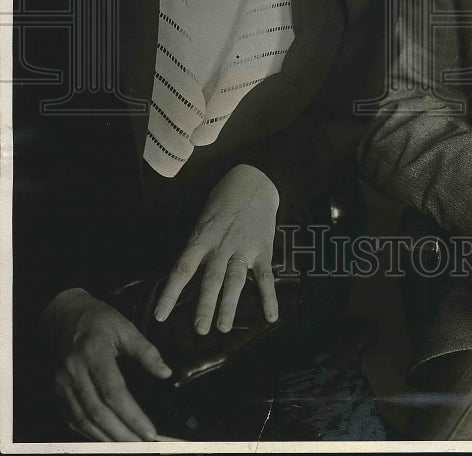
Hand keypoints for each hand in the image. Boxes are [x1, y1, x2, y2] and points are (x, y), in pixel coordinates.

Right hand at [41, 288, 171, 441]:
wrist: (61, 315)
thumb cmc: (97, 319)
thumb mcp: (125, 327)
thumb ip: (146, 351)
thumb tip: (166, 373)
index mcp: (93, 353)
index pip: (113, 392)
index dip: (131, 415)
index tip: (149, 430)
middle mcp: (73, 372)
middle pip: (98, 412)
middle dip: (122, 433)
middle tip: (143, 444)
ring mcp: (61, 384)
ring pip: (83, 420)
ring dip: (107, 438)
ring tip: (129, 446)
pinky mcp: (56, 392)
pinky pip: (72, 419)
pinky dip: (90, 433)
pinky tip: (107, 438)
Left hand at [154, 164, 279, 334]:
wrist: (254, 181)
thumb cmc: (223, 201)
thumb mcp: (202, 219)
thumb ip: (197, 245)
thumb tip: (185, 272)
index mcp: (202, 238)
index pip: (182, 269)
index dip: (170, 294)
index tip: (160, 316)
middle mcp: (221, 246)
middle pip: (210, 280)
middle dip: (205, 306)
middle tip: (199, 330)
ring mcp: (243, 249)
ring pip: (235, 281)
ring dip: (229, 306)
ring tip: (223, 327)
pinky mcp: (263, 250)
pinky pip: (265, 277)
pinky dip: (269, 298)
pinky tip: (271, 317)